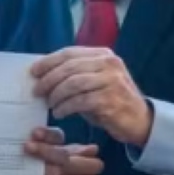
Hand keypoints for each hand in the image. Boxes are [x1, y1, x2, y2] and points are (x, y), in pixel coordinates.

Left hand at [32, 47, 153, 146]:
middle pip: (69, 67)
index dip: (48, 61)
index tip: (33, 72)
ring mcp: (111, 81)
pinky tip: (59, 113)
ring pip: (73, 84)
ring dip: (56, 95)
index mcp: (103, 55)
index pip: (70, 53)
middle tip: (37, 91)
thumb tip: (43, 75)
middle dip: (49, 79)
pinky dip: (65, 107)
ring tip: (50, 104)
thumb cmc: (111, 100)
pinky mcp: (110, 100)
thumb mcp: (95, 81)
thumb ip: (75, 74)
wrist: (140, 120)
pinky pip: (79, 101)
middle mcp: (109, 64)